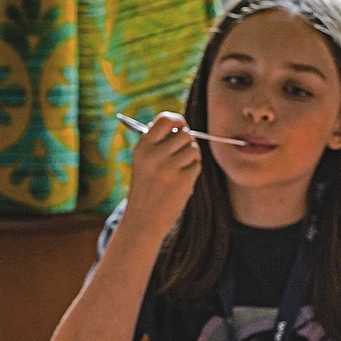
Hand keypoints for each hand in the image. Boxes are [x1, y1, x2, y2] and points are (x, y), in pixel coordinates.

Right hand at [121, 112, 201, 238]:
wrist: (143, 220)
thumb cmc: (146, 189)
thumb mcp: (143, 162)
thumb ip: (157, 142)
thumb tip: (180, 124)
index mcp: (143, 147)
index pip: (166, 119)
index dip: (178, 120)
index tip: (181, 126)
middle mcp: (154, 155)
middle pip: (185, 134)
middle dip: (188, 143)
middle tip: (181, 155)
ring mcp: (169, 168)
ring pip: (194, 149)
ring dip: (192, 158)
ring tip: (180, 170)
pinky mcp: (182, 180)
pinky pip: (197, 165)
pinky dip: (193, 171)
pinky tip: (182, 181)